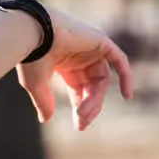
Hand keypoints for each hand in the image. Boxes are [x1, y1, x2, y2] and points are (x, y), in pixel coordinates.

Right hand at [17, 7, 133, 131]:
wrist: (31, 34)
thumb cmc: (31, 58)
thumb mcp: (36, 85)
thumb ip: (44, 102)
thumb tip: (46, 120)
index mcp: (63, 63)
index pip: (79, 88)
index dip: (80, 107)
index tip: (79, 125)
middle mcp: (79, 55)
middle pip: (92, 86)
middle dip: (88, 106)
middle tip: (81, 123)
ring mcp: (91, 47)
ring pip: (102, 79)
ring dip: (95, 99)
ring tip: (84, 113)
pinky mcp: (100, 40)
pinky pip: (119, 60)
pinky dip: (126, 77)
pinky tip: (127, 96)